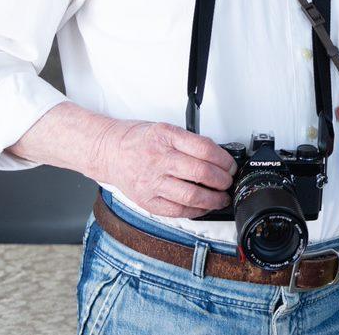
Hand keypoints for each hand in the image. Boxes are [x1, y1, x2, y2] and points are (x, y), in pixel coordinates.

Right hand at [93, 120, 235, 218]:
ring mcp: (151, 181)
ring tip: (221, 198)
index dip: (224, 160)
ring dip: (213, 199)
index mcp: (165, 137)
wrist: (108, 151)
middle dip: (222, 180)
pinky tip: (203, 207)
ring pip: (191, 195)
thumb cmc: (137, 139)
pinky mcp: (146, 200)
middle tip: (228, 181)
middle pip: (201, 173)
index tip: (230, 166)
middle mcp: (158, 159)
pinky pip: (177, 210)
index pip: (205, 149)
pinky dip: (195, 211)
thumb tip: (217, 157)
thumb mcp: (165, 129)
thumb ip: (189, 142)